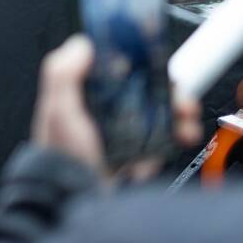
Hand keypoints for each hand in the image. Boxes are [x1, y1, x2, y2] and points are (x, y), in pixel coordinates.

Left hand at [32, 36, 204, 176]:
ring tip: (185, 126)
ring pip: (161, 112)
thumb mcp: (58, 109)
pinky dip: (173, 140)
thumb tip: (83, 44)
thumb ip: (63, 72)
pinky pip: (162, 139)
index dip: (142, 62)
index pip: (118, 66)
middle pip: (147, 88)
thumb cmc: (62, 156)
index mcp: (86, 93)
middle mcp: (105, 108)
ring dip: (179, 115)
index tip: (159, 65)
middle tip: (181, 101)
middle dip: (170, 91)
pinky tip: (170, 144)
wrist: (75, 198)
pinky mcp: (136, 150)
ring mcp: (123, 130)